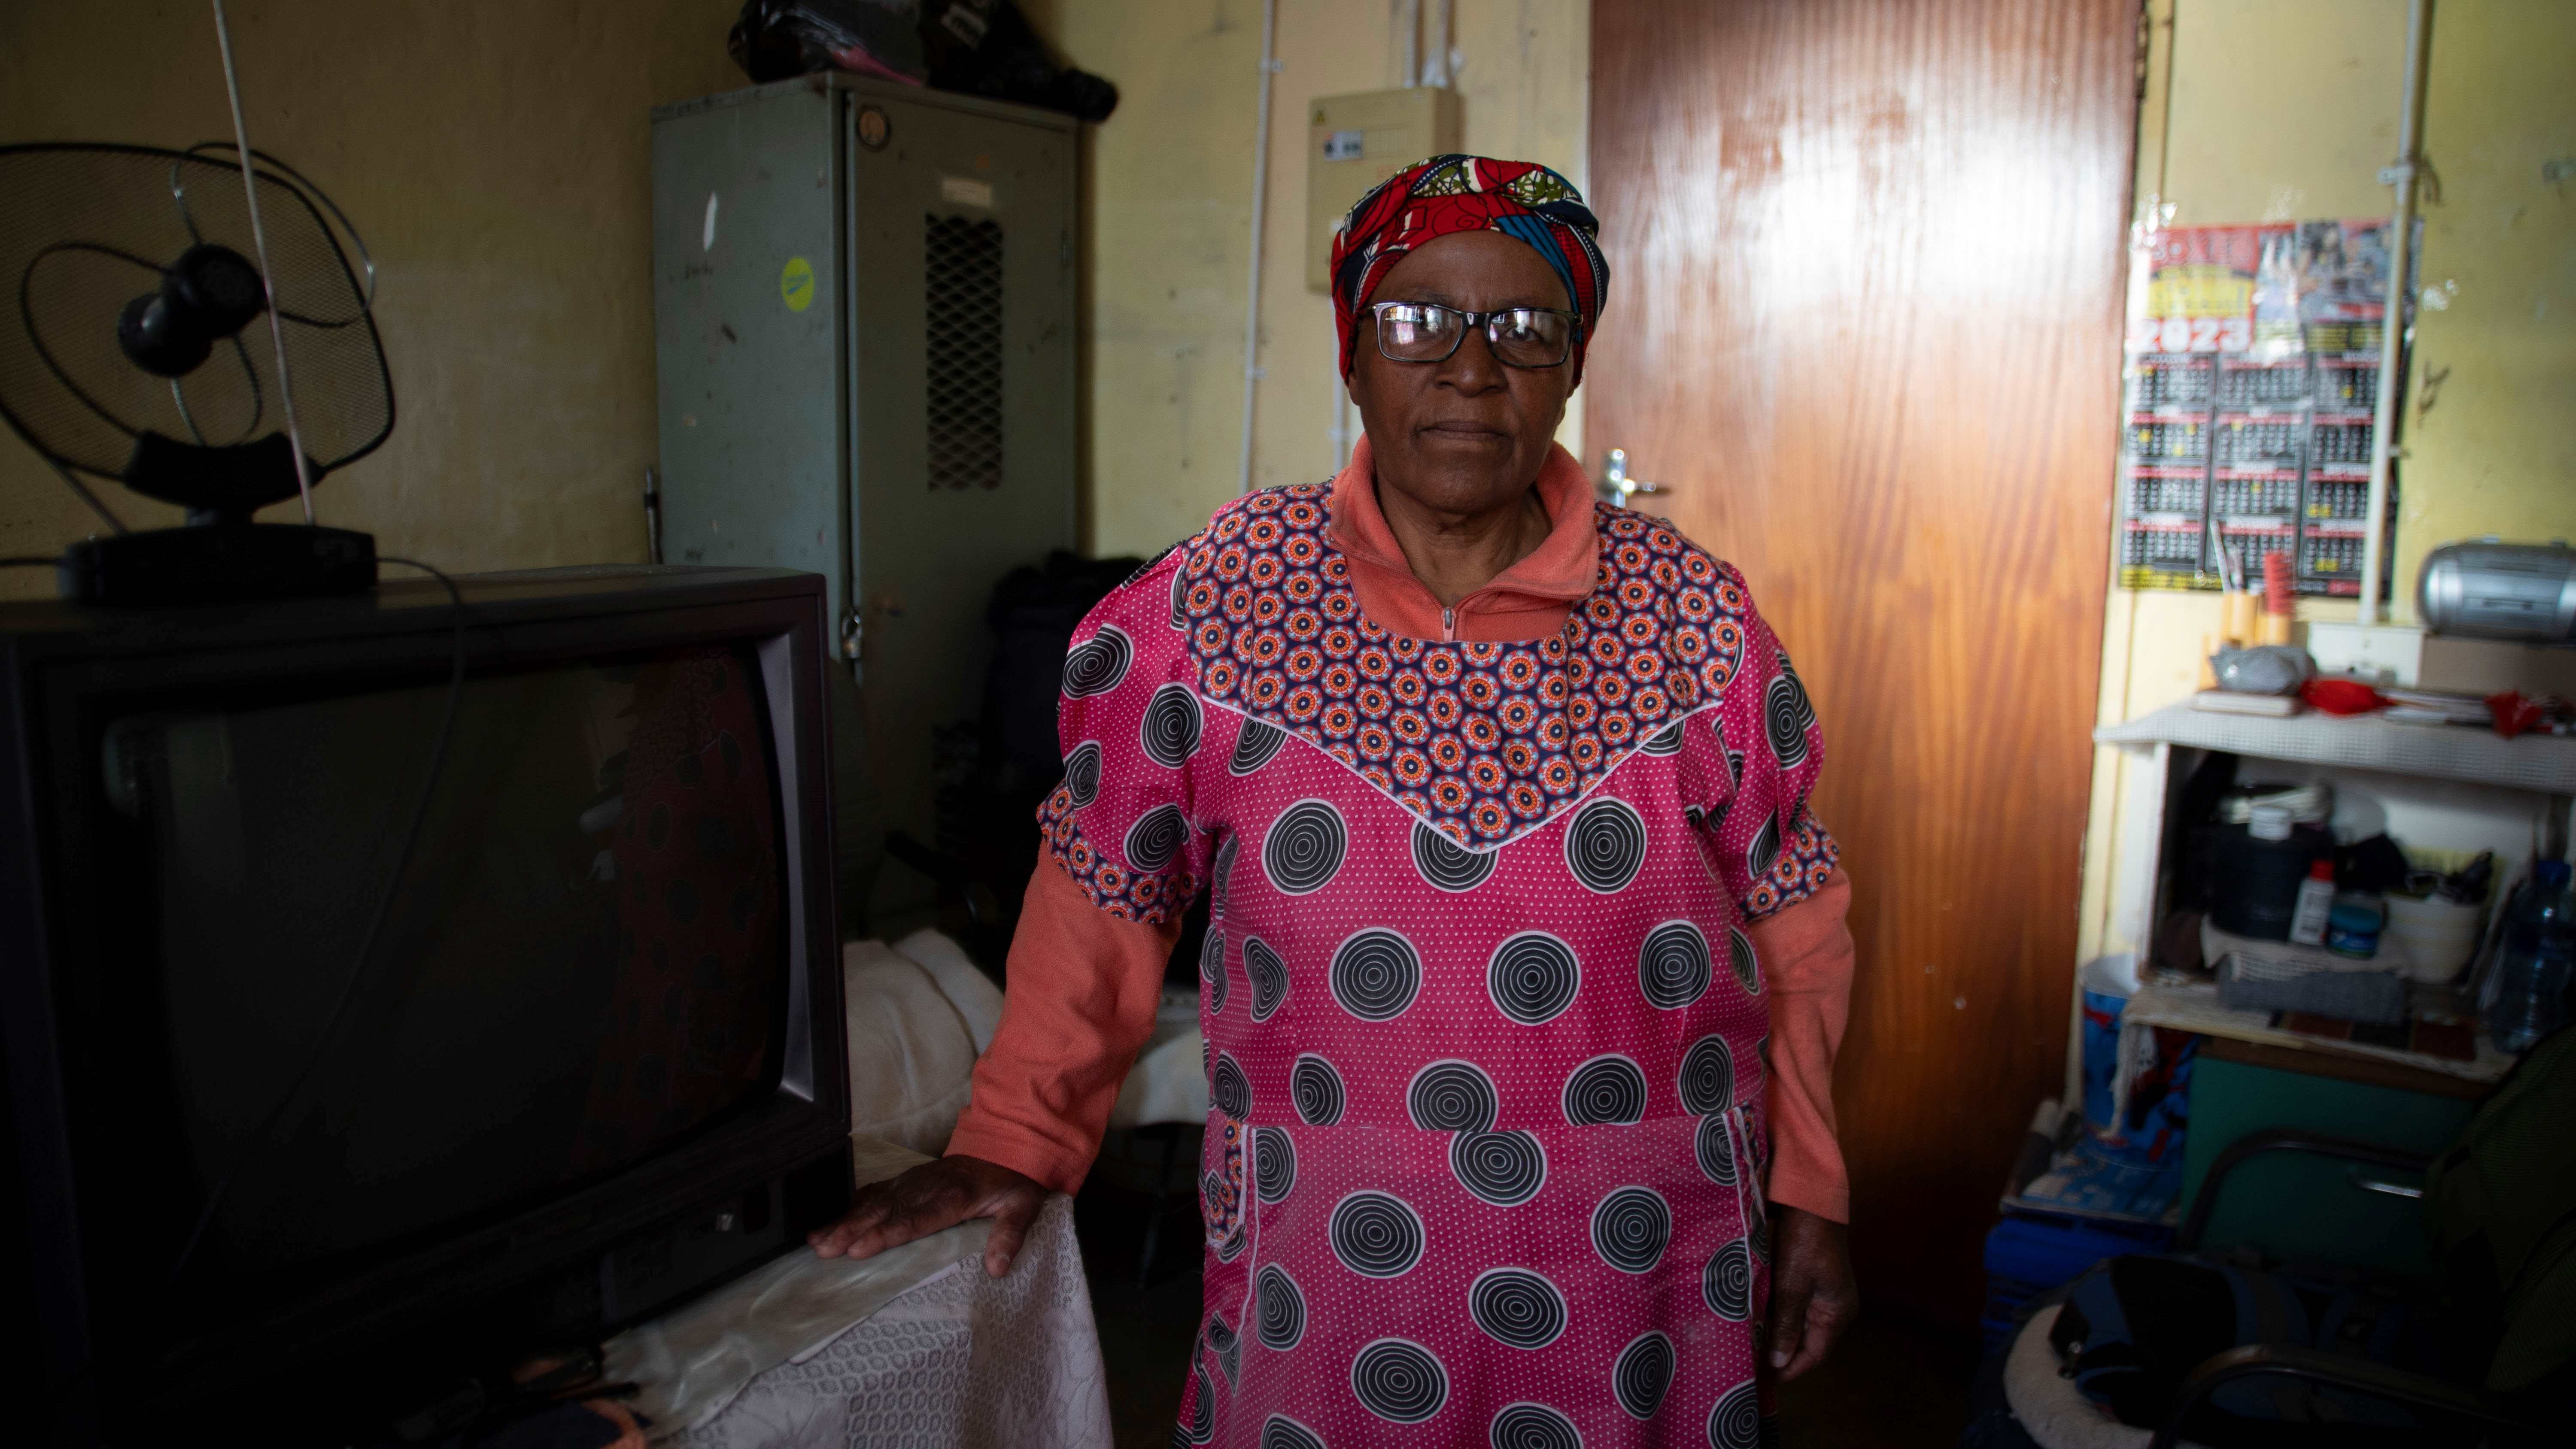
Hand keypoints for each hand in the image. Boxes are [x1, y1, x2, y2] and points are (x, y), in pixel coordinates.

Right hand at [807, 1154, 1047, 1277]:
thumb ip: (1010, 1235)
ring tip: (817, 1240)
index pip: (916, 1219)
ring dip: (844, 1220)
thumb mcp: (1023, 1206)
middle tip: (825, 1249)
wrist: (1006, 1146)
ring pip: (873, 1200)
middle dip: (852, 1229)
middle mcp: (926, 1187)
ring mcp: (912, 1181)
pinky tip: (830, 1222)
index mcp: (954, 1196)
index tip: (860, 1248)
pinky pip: (874, 1191)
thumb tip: (997, 1268)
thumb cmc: (1011, 1183)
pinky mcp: (906, 1179)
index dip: (887, 1233)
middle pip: (885, 1210)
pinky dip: (850, 1206)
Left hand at [1764, 1203, 1856, 1380]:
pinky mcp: (1813, 1282)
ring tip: (1750, 1349)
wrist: (1810, 1201)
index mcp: (1837, 1313)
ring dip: (1777, 1336)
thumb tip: (1780, 1362)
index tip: (1763, 1381)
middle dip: (1780, 1355)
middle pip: (1807, 1343)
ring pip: (1798, 1326)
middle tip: (1750, 1368)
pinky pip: (1795, 1308)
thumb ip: (1786, 1326)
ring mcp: (1825, 1295)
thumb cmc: (1803, 1242)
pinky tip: (1756, 1323)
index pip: (1813, 1355)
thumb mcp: (1791, 1286)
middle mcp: (1835, 1309)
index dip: (1789, 1370)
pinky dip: (1777, 1317)